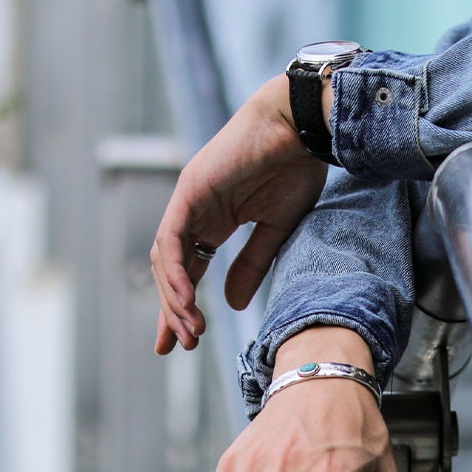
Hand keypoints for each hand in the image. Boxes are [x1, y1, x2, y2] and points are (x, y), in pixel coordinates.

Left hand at [150, 74, 328, 354]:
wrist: (303, 126)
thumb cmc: (295, 168)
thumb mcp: (275, 230)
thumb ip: (251, 266)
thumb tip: (233, 306)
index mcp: (213, 222)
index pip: (189, 271)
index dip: (183, 307)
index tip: (184, 341)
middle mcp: (195, 214)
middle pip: (172, 271)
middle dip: (173, 311)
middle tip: (181, 344)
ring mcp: (189, 201)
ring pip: (167, 259)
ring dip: (175, 298)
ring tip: (190, 331)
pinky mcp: (190, 190)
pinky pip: (173, 238)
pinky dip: (176, 271)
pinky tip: (184, 300)